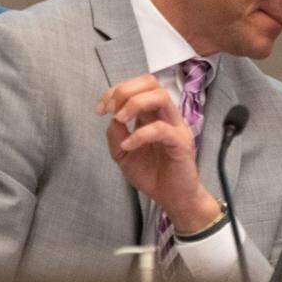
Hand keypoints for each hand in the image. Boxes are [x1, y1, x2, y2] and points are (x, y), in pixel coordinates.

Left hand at [99, 74, 221, 232]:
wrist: (172, 199)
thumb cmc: (152, 175)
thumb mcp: (123, 154)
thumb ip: (116, 135)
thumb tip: (112, 119)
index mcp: (154, 114)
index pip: (139, 86)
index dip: (116, 91)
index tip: (100, 109)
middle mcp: (166, 116)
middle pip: (151, 82)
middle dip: (125, 90)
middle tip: (111, 110)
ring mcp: (176, 127)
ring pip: (160, 97)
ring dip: (135, 104)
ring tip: (120, 119)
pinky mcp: (181, 143)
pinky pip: (161, 129)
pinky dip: (140, 134)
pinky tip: (128, 146)